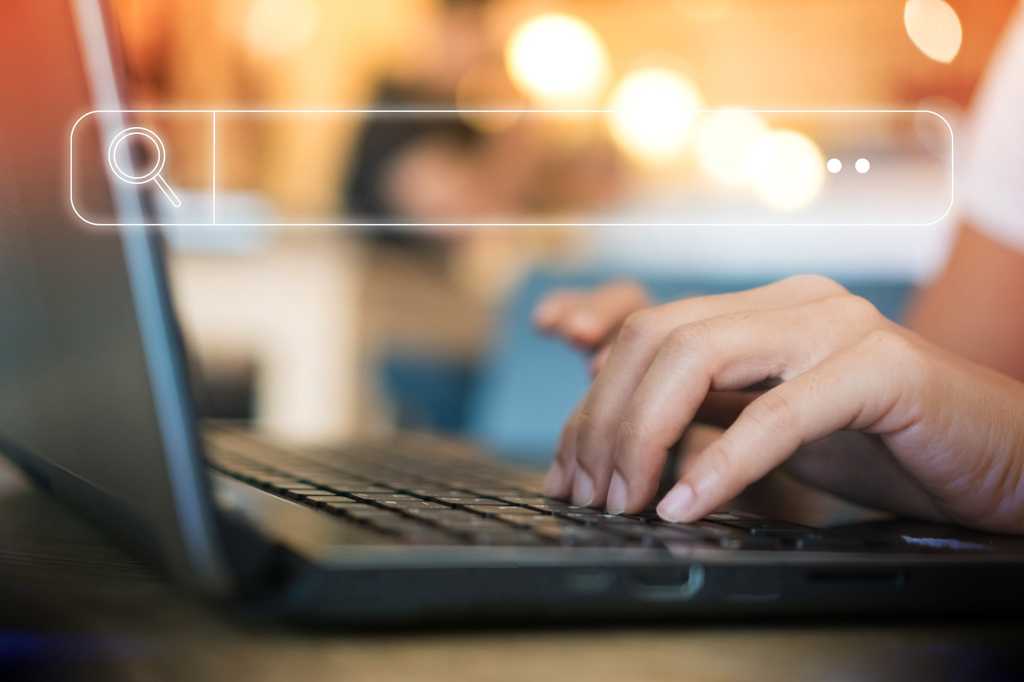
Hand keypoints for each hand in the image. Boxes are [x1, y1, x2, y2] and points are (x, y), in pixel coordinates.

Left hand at [534, 275, 1023, 533]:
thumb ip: (708, 414)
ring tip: (624, 501)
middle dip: (605, 420)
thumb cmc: (884, 446)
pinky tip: (686, 505)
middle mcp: (792, 301)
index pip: (648, 334)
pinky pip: (779, 412)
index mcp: (762, 310)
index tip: (568, 467)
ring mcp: (837, 326)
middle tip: (587, 493)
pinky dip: (722, 462)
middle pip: (659, 338)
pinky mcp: (880, 369)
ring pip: (701, 356)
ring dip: (644, 435)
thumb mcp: (772, 429)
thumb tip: (619, 433)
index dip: (593, 400)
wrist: (997, 458)